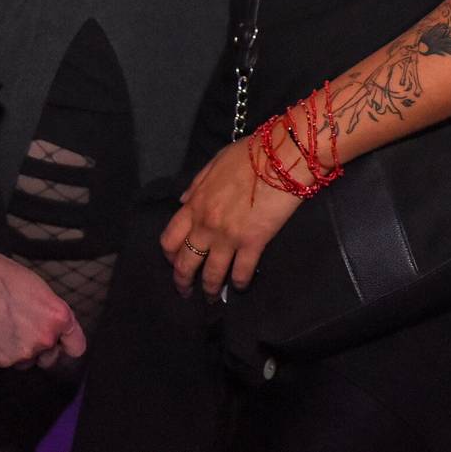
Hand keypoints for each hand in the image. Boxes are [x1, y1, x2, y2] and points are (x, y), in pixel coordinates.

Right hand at [0, 246, 85, 368]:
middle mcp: (45, 338)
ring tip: (5, 327)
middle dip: (42, 349)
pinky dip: (0, 351)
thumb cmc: (1, 275)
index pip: (77, 346)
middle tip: (25, 330)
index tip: (62, 344)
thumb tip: (50, 322)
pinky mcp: (1, 360)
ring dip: (20, 351)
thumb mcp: (38, 288)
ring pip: (27, 361)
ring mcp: (23, 352)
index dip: (68, 345)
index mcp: (59, 317)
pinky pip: (7, 361)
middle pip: (51, 357)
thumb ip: (50, 311)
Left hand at [163, 137, 302, 298]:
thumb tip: (183, 202)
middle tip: (186, 291)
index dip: (169, 256)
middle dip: (183, 281)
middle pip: (185, 263)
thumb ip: (196, 185)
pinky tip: (240, 287)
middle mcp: (206, 224)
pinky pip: (241, 272)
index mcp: (195, 204)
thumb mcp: (214, 163)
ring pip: (211, 274)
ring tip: (212, 297)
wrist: (281, 156)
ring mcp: (229, 236)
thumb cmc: (249, 154)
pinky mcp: (253, 243)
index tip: (174, 262)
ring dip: (210, 289)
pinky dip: (239, 283)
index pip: (169, 239)